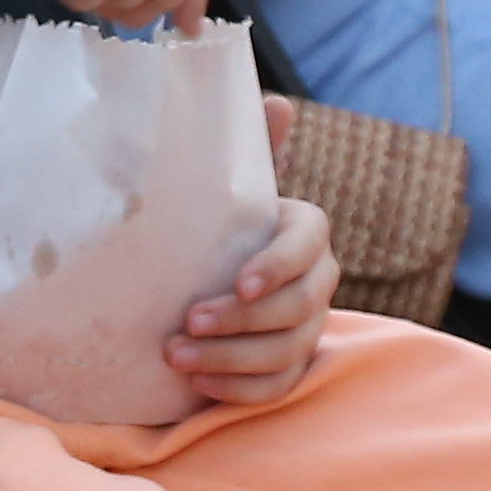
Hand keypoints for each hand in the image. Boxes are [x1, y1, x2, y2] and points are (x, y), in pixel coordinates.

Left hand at [176, 148, 339, 401]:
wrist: (192, 278)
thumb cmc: (210, 225)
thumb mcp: (220, 187)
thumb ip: (246, 147)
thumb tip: (275, 100)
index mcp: (304, 231)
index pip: (309, 245)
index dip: (280, 265)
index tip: (239, 281)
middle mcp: (315, 281)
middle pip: (300, 307)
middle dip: (244, 319)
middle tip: (188, 322)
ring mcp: (306, 328)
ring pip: (287, 351)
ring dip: (231, 359)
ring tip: (176, 355)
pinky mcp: (288, 368)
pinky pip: (277, 388)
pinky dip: (238, 389)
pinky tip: (198, 383)